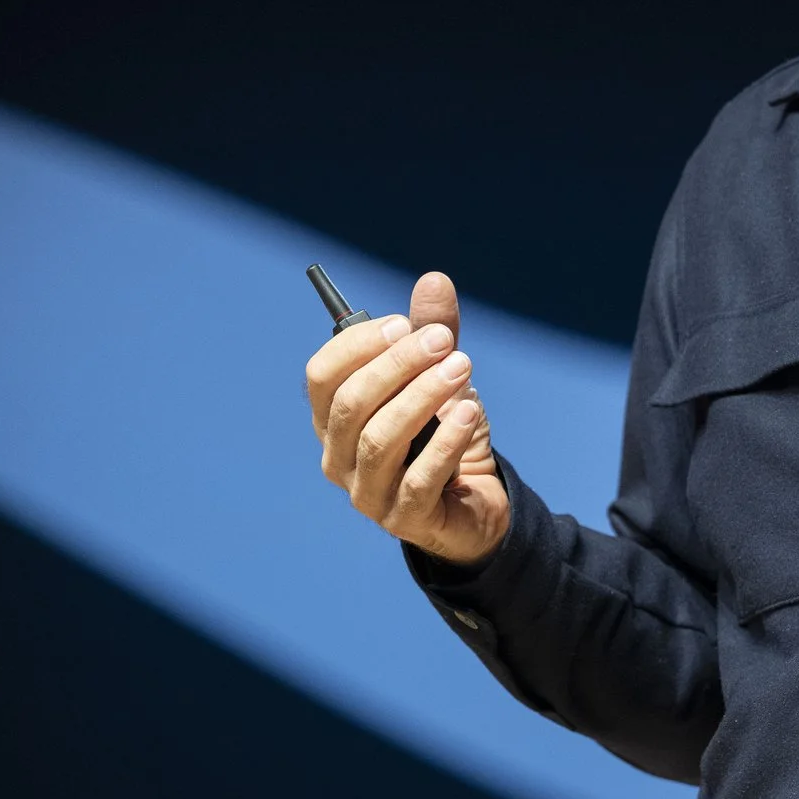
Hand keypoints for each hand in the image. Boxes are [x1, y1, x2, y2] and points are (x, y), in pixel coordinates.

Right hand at [304, 270, 509, 565]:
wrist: (474, 499)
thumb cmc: (443, 432)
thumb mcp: (440, 376)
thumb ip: (433, 332)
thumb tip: (435, 279)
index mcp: (335, 419)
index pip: (323, 377)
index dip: (359, 345)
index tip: (403, 323)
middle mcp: (338, 458)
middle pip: (350, 405)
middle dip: (397, 366)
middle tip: (444, 341)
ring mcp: (368, 494)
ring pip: (379, 440)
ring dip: (422, 397)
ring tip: (463, 368)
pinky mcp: (405, 519)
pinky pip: (418, 480)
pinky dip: (444, 441)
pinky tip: (470, 411)